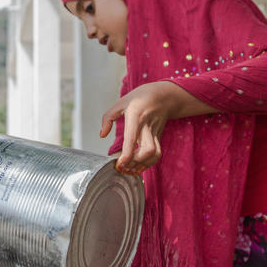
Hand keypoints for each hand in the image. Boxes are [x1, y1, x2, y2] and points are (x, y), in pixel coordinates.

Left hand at [100, 81, 216, 173]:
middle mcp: (147, 126)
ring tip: (130, 170)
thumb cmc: (140, 97)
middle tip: (123, 168)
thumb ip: (108, 118)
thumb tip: (102, 135)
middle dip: (135, 163)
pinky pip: (157, 154)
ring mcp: (155, 132)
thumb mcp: (120, 102)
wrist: (163, 95)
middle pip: (147, 150)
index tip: (120, 164)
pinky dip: (148, 163)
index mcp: (135, 116)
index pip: (132, 139)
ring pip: (155, 154)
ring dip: (143, 165)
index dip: (127, 155)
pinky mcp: (159, 137)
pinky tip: (138, 166)